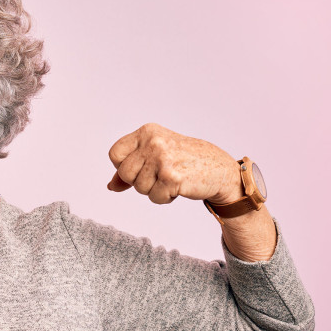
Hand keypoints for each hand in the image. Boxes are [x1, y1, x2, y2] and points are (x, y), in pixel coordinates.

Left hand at [107, 123, 241, 203]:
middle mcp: (153, 142)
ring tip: (170, 179)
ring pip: (139, 188)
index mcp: (147, 132)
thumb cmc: (184, 161)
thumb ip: (130, 168)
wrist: (218, 168)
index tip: (141, 168)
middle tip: (159, 175)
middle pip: (125, 173)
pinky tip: (178, 186)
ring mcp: (163, 159)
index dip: (123, 167)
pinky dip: (165, 198)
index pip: (115, 154)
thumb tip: (111, 186)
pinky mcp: (172, 177)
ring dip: (153, 190)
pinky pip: (154, 197)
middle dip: (139, 181)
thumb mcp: (154, 155)